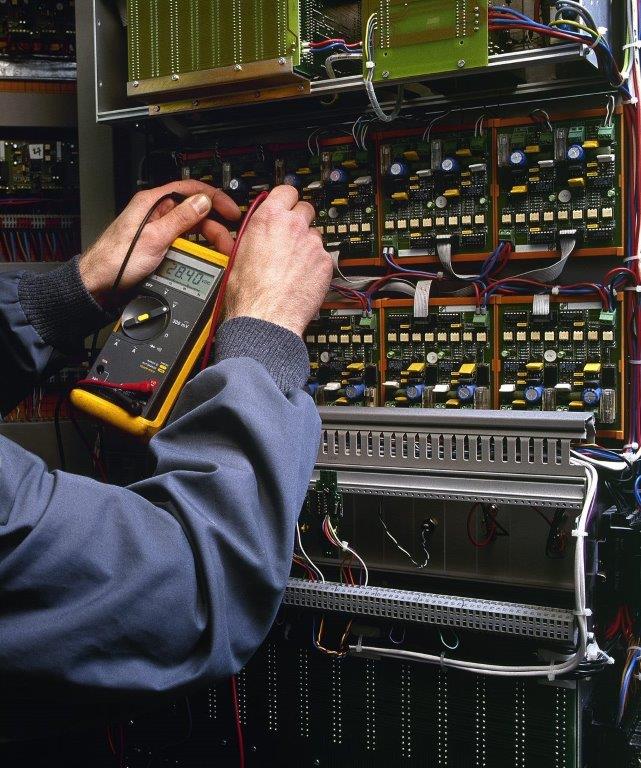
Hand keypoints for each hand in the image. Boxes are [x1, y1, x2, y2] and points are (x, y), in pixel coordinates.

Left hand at [79, 180, 239, 305]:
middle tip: (227, 242)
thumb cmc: (116, 261)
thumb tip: (202, 201)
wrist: (100, 285)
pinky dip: (196, 250)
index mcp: (152, 203)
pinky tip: (203, 258)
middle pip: (194, 212)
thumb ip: (181, 218)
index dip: (215, 198)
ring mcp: (157, 230)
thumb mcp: (155, 238)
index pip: (190, 190)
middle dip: (214, 226)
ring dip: (207, 240)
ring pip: (190, 229)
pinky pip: (183, 243)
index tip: (231, 211)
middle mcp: (156, 213)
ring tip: (219, 253)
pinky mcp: (158, 246)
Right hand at [223, 186, 332, 337]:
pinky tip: (303, 278)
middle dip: (299, 220)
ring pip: (315, 235)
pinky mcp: (325, 263)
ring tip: (294, 265)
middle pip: (305, 208)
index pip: (286, 191)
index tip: (287, 205)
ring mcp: (312, 244)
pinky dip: (316, 266)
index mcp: (268, 219)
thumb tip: (257, 231)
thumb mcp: (237, 253)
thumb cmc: (247, 293)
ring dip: (307, 245)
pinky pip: (323, 257)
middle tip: (291, 236)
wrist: (265, 318)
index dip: (286, 199)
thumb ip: (254, 234)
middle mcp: (293, 226)